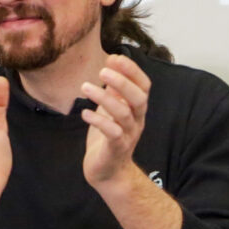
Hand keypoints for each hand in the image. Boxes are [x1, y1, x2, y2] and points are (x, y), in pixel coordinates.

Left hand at [78, 55, 150, 192]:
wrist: (107, 171)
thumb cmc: (108, 137)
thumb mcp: (111, 109)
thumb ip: (113, 90)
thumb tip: (111, 63)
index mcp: (137, 109)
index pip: (144, 85)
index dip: (132, 70)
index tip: (114, 57)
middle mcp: (137, 121)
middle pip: (139, 98)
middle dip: (123, 82)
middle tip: (102, 71)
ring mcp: (128, 135)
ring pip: (123, 114)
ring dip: (105, 98)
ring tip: (86, 87)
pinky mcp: (116, 149)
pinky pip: (112, 133)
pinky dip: (99, 121)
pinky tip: (85, 113)